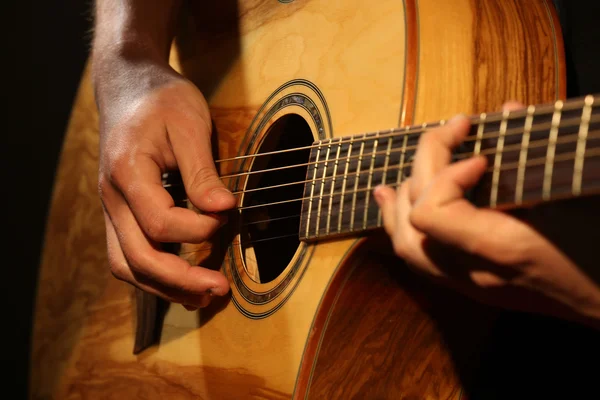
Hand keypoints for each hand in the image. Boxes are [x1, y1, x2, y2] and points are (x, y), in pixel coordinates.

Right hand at [95, 59, 234, 309]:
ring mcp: (112, 208)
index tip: (229, 216)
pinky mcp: (121, 213)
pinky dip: (155, 273)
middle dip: (180, 279)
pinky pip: (129, 254)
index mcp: (127, 172)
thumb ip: (203, 171)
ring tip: (202, 296)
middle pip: (137, 257)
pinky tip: (183, 280)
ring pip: (127, 264)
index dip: (199, 228)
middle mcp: (112, 197)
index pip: (160, 221)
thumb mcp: (189, 124)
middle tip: (220, 289)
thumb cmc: (162, 100)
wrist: (129, 87)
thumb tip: (224, 210)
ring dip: (164, 286)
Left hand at [373, 105, 599, 327]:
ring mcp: (470, 285)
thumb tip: (507, 109)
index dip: (446, 173)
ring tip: (412, 165)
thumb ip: (537, 152)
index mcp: (504, 249)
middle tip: (454, 131)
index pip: (432, 211)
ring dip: (402, 199)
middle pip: (415, 220)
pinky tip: (394, 202)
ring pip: (408, 246)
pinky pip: (420, 261)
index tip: (482, 155)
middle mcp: (475, 273)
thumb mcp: (575, 194)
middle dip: (424, 164)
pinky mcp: (471, 288)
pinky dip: (403, 225)